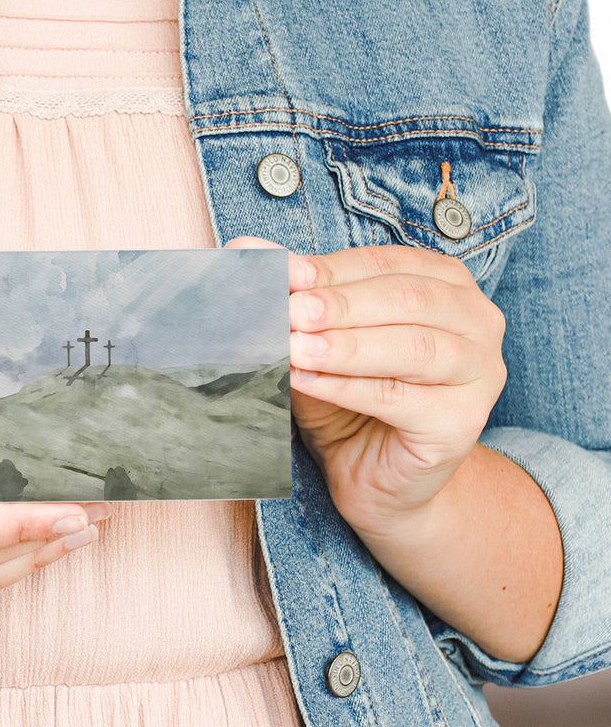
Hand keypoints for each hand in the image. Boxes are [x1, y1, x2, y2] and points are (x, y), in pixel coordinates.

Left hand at [283, 244, 506, 540]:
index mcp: (448, 284)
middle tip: (287, 310)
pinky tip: (305, 380)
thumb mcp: (320, 340)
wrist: (376, 478)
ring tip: (293, 348)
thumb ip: (297, 296)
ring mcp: (480, 372)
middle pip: (405, 299)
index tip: (280, 273)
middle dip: (338, 304)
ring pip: (411, 348)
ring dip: (344, 346)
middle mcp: (477, 321)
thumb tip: (246, 248)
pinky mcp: (463, 422)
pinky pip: (398, 398)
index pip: (385, 264)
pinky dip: (346, 387)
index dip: (328, 269)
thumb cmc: (350, 399)